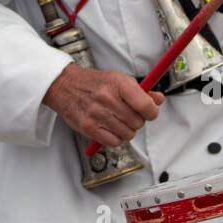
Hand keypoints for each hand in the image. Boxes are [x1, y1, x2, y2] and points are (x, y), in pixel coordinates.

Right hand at [43, 65, 163, 145]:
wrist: (65, 86)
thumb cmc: (93, 83)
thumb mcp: (119, 79)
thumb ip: (141, 91)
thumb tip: (158, 100)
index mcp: (118, 83)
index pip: (146, 105)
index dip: (152, 112)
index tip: (150, 112)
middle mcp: (107, 98)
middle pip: (138, 122)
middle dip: (137, 121)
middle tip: (128, 115)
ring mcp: (97, 114)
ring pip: (128, 134)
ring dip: (126, 130)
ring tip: (117, 121)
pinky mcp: (89, 128)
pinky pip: (114, 142)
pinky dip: (115, 138)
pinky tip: (110, 128)